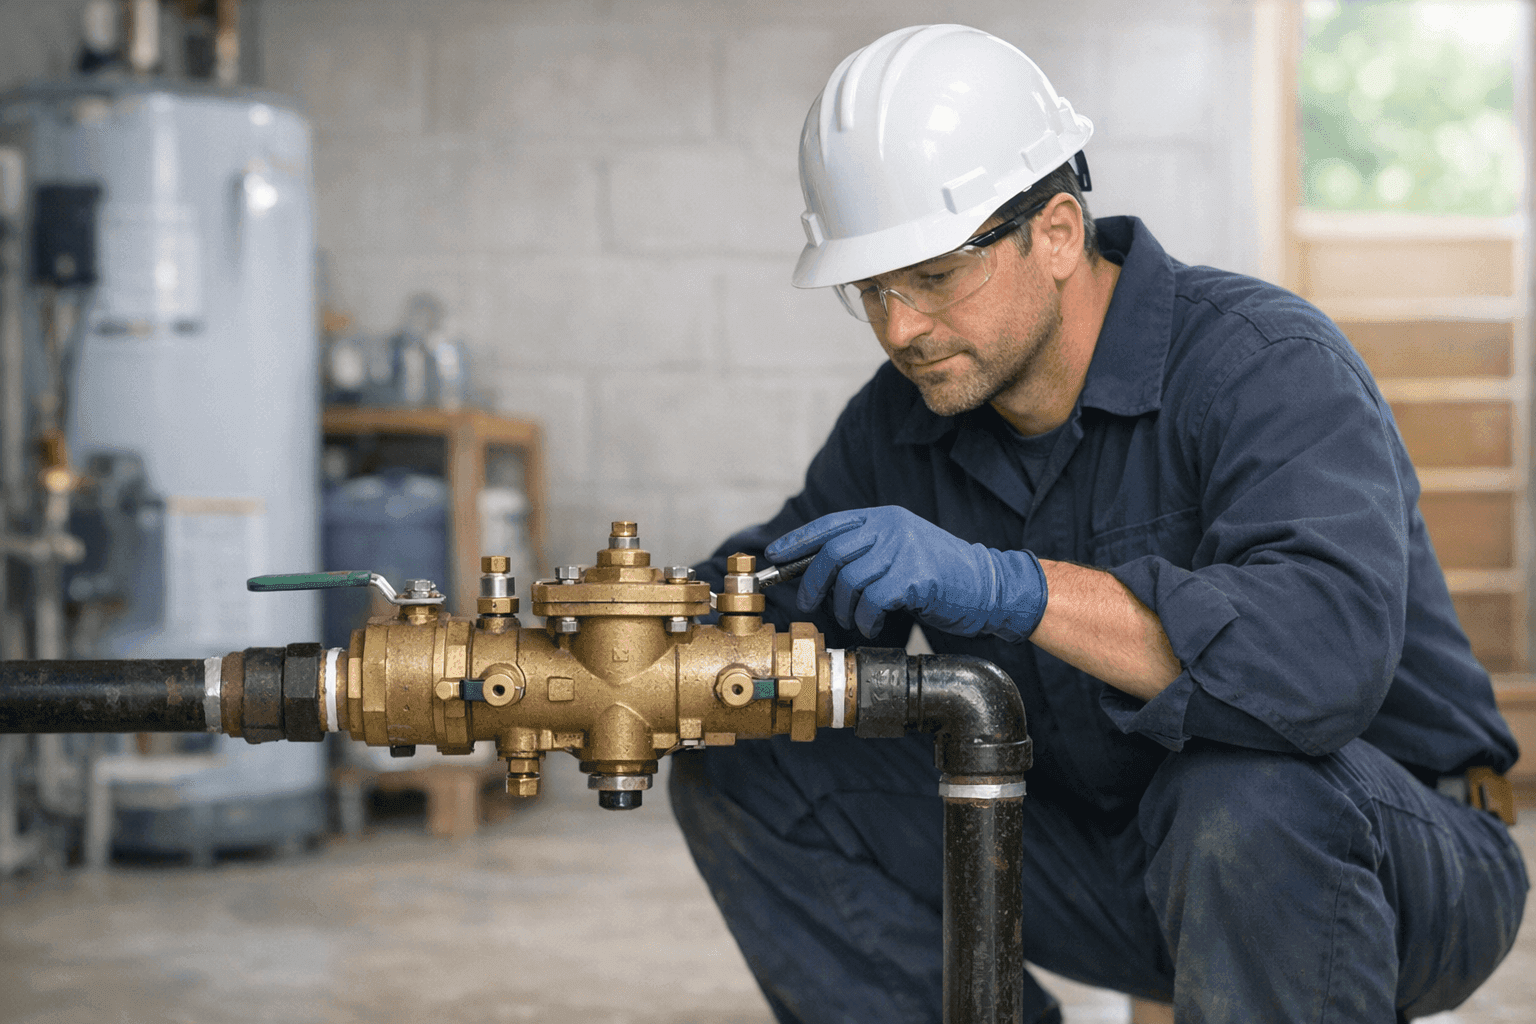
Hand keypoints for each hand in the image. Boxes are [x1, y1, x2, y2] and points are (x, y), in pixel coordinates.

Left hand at [765, 506, 1047, 640]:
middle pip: (832, 552)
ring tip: (856, 619)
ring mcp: (903, 549)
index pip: (831, 524)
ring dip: (845, 607)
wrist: (989, 587)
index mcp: (885, 518)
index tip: (774, 554)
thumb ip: (867, 551)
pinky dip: (867, 618)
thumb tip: (818, 568)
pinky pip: (871, 601)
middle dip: (813, 581)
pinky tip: (874, 624)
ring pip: (849, 580)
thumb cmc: (942, 576)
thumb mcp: (903, 550)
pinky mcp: (914, 576)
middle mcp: (892, 527)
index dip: (798, 540)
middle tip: (810, 603)